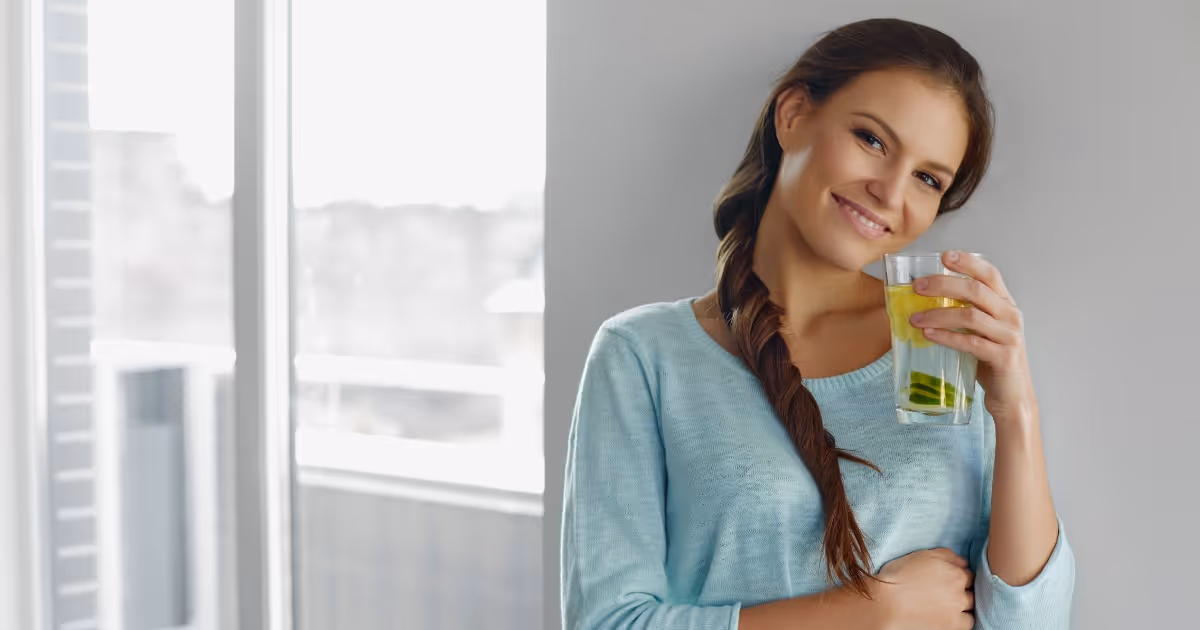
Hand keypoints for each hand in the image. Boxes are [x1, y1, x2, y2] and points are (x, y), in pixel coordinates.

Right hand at [873, 548, 974, 629]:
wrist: (886, 603)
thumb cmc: (898, 577)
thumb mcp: (921, 555)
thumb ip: (946, 555)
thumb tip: (963, 561)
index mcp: (955, 573)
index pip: (969, 575)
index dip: (959, 576)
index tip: (951, 579)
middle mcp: (960, 592)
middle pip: (972, 592)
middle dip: (963, 591)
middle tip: (949, 592)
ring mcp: (957, 611)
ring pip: (971, 608)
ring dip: (964, 606)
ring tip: (949, 606)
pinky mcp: (951, 626)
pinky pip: (967, 624)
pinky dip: (961, 620)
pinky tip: (950, 617)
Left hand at [908, 250, 1038, 423]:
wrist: (1012, 398)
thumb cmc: (991, 362)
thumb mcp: (980, 332)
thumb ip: (964, 315)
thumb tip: (922, 302)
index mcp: (1005, 305)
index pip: (990, 274)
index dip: (968, 262)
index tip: (944, 255)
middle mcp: (1011, 316)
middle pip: (976, 290)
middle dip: (943, 285)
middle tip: (917, 287)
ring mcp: (1009, 336)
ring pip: (970, 316)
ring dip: (938, 314)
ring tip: (914, 318)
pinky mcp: (1003, 357)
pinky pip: (971, 342)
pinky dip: (947, 337)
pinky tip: (928, 335)